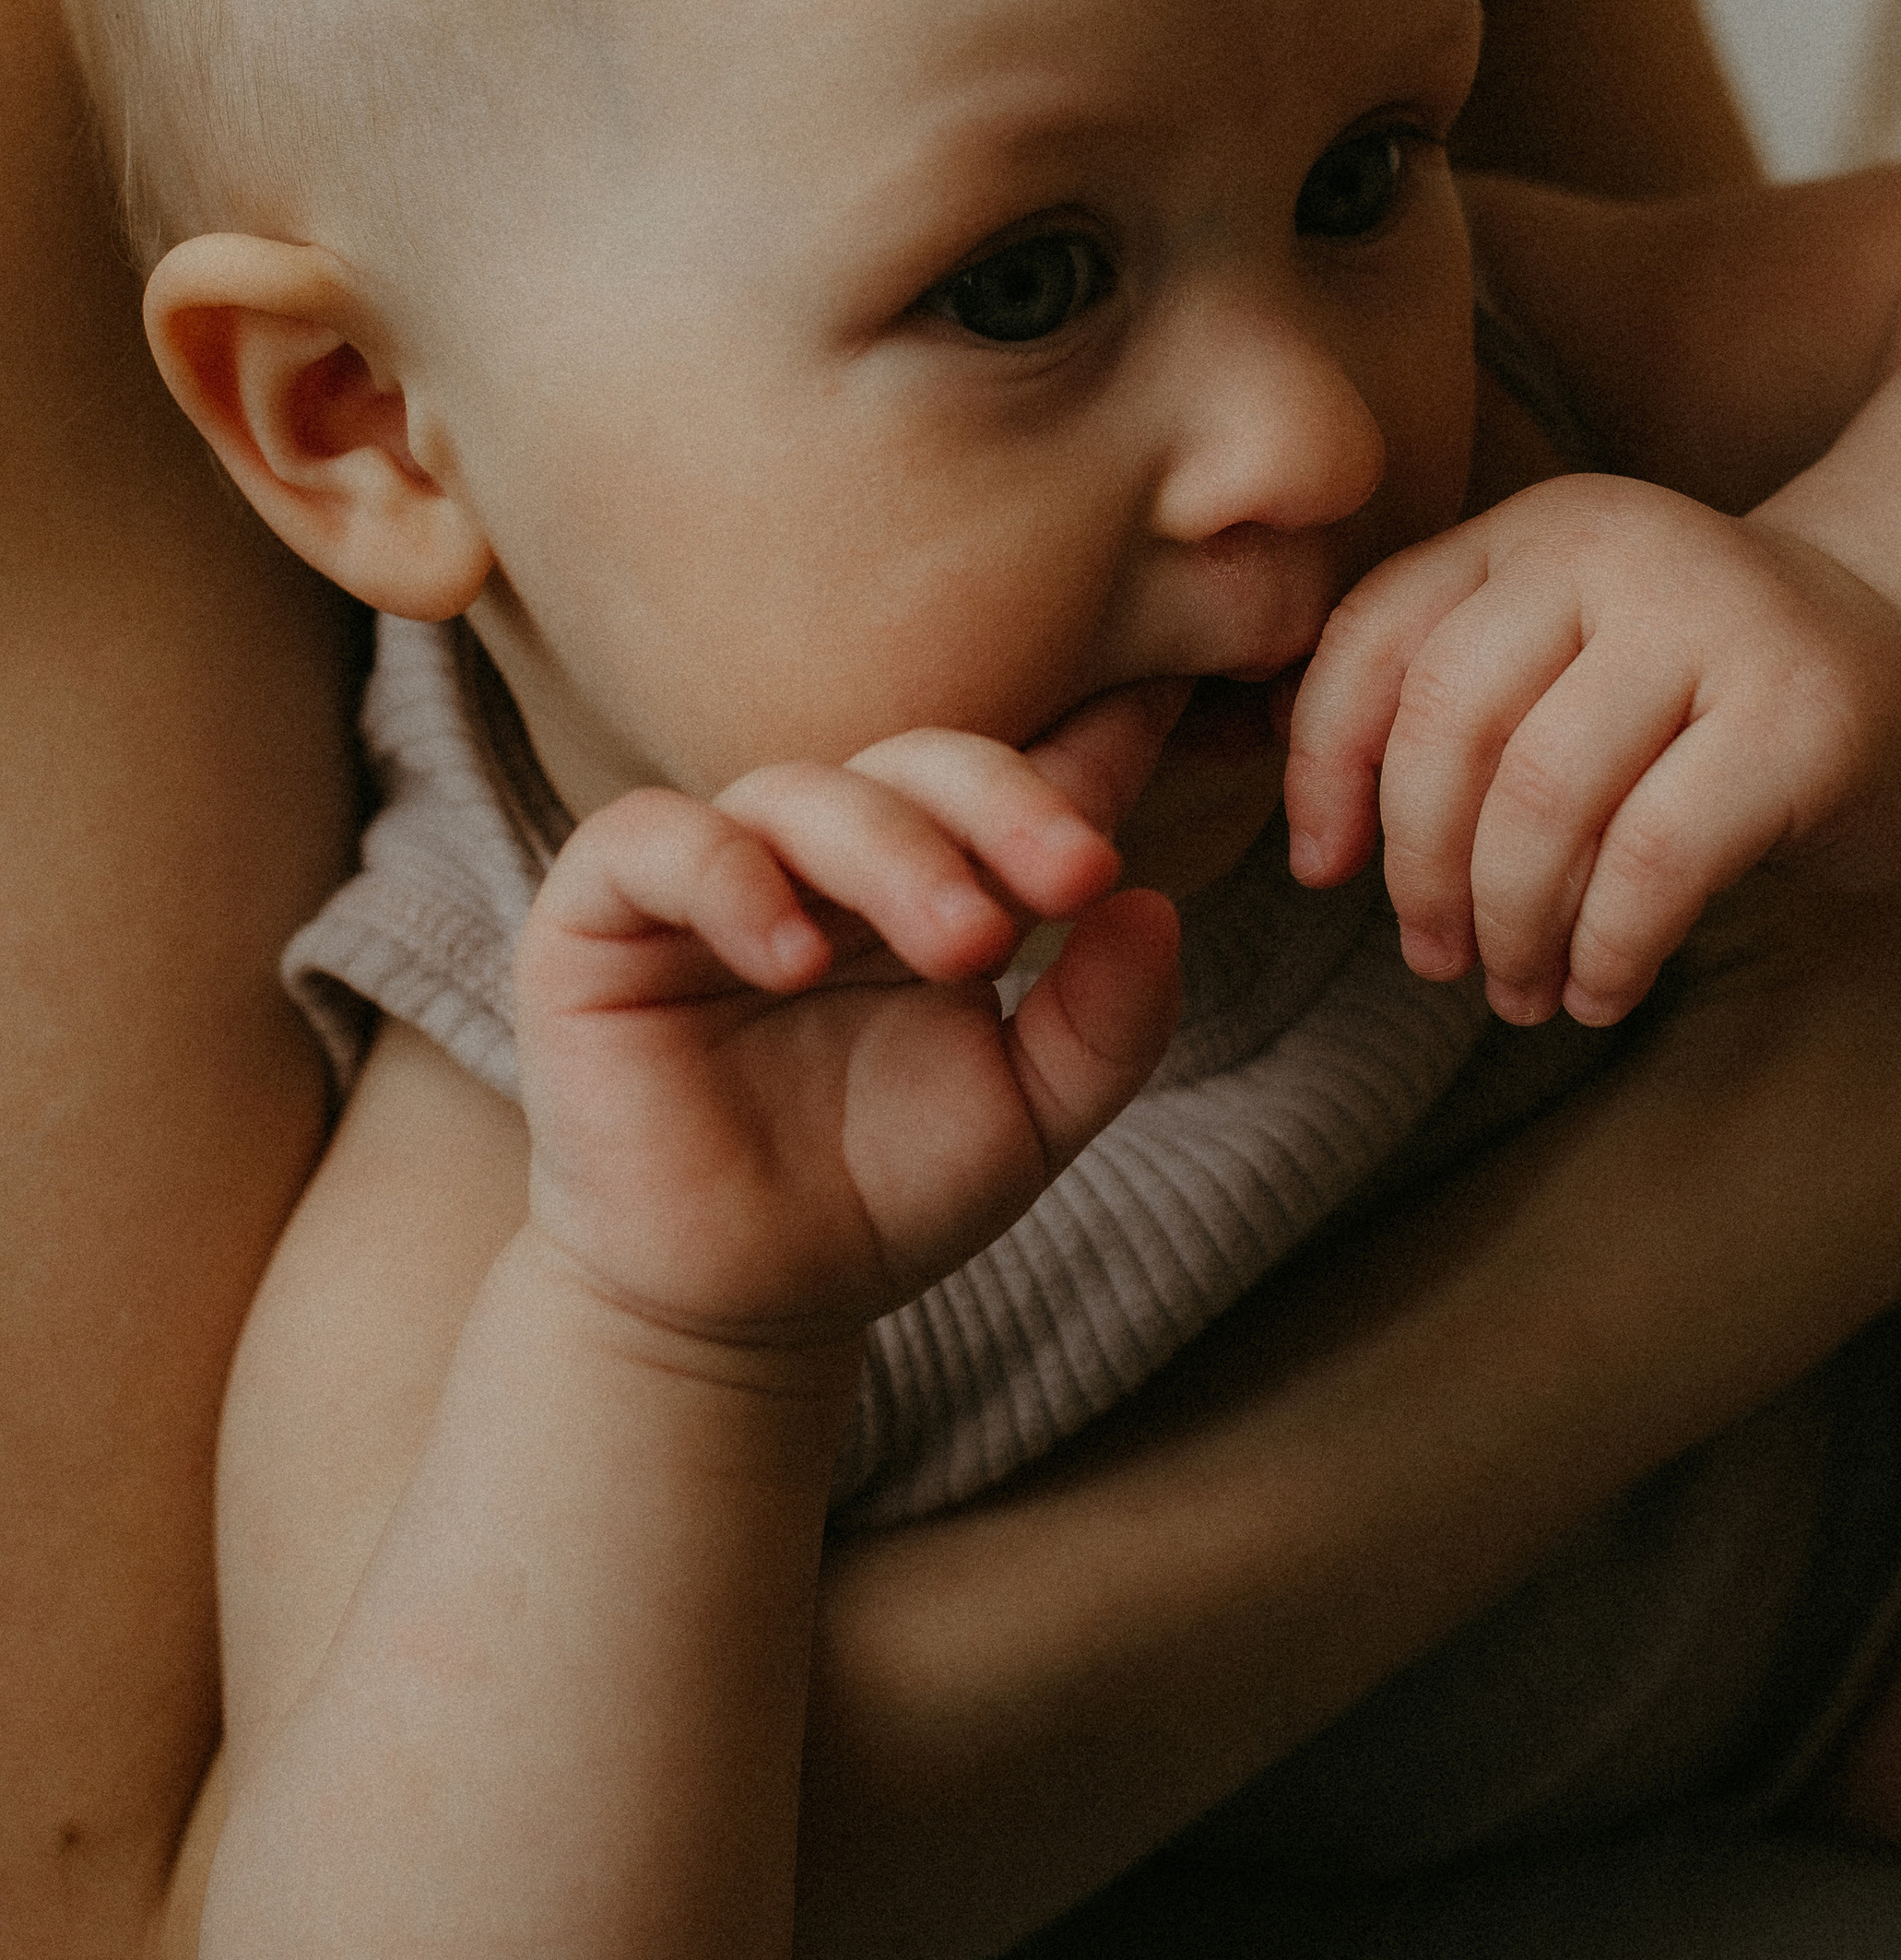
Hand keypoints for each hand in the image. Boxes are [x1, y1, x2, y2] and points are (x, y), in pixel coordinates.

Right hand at [512, 688, 1186, 1348]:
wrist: (741, 1310)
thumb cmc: (881, 1195)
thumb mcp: (1028, 1118)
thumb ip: (1105, 1022)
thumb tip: (1156, 903)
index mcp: (938, 873)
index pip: (1018, 776)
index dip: (1097, 742)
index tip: (1180, 709)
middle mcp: (830, 849)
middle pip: (923, 762)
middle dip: (1007, 806)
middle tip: (1077, 876)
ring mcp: (717, 867)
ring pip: (805, 790)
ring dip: (896, 853)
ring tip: (968, 944)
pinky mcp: (601, 909)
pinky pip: (654, 839)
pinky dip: (728, 876)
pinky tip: (796, 955)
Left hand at [1283, 476, 1900, 1026]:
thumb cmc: (1702, 693)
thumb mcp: (1569, 660)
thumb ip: (1456, 704)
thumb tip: (1317, 841)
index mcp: (1538, 530)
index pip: (1380, 635)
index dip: (1324, 763)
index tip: (1322, 869)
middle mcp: (1620, 547)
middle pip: (1451, 725)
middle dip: (1420, 868)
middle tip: (1436, 957)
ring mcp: (1720, 620)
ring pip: (1544, 797)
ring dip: (1512, 924)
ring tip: (1518, 989)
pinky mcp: (1803, 716)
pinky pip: (1656, 859)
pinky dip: (1608, 948)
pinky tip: (1602, 989)